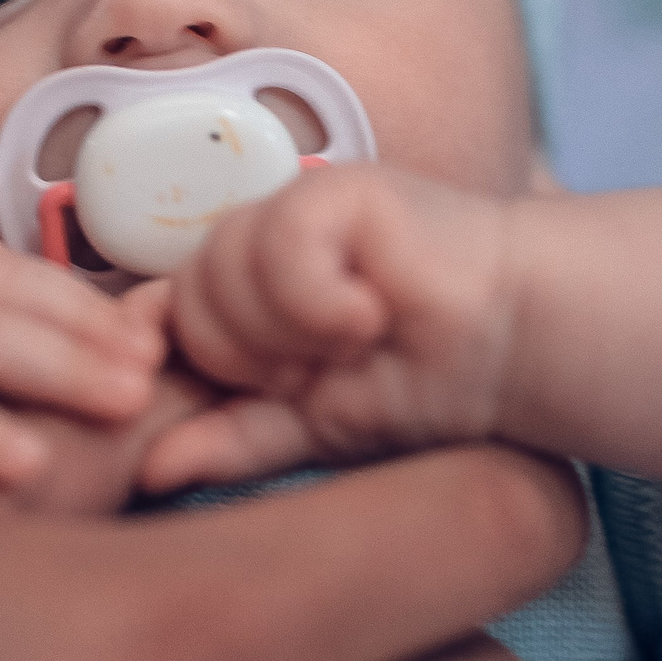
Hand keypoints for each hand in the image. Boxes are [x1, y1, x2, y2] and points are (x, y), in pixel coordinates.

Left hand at [140, 165, 519, 493]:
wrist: (515, 342)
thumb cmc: (423, 383)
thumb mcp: (313, 427)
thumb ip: (233, 440)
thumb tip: (147, 470)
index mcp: (238, 296)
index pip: (162, 321)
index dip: (187, 361)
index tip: (264, 393)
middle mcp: (254, 244)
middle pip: (183, 302)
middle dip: (250, 358)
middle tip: (324, 370)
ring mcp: (291, 209)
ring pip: (219, 271)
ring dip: (288, 330)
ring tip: (358, 339)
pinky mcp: (335, 190)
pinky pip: (277, 245)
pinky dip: (319, 297)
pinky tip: (372, 312)